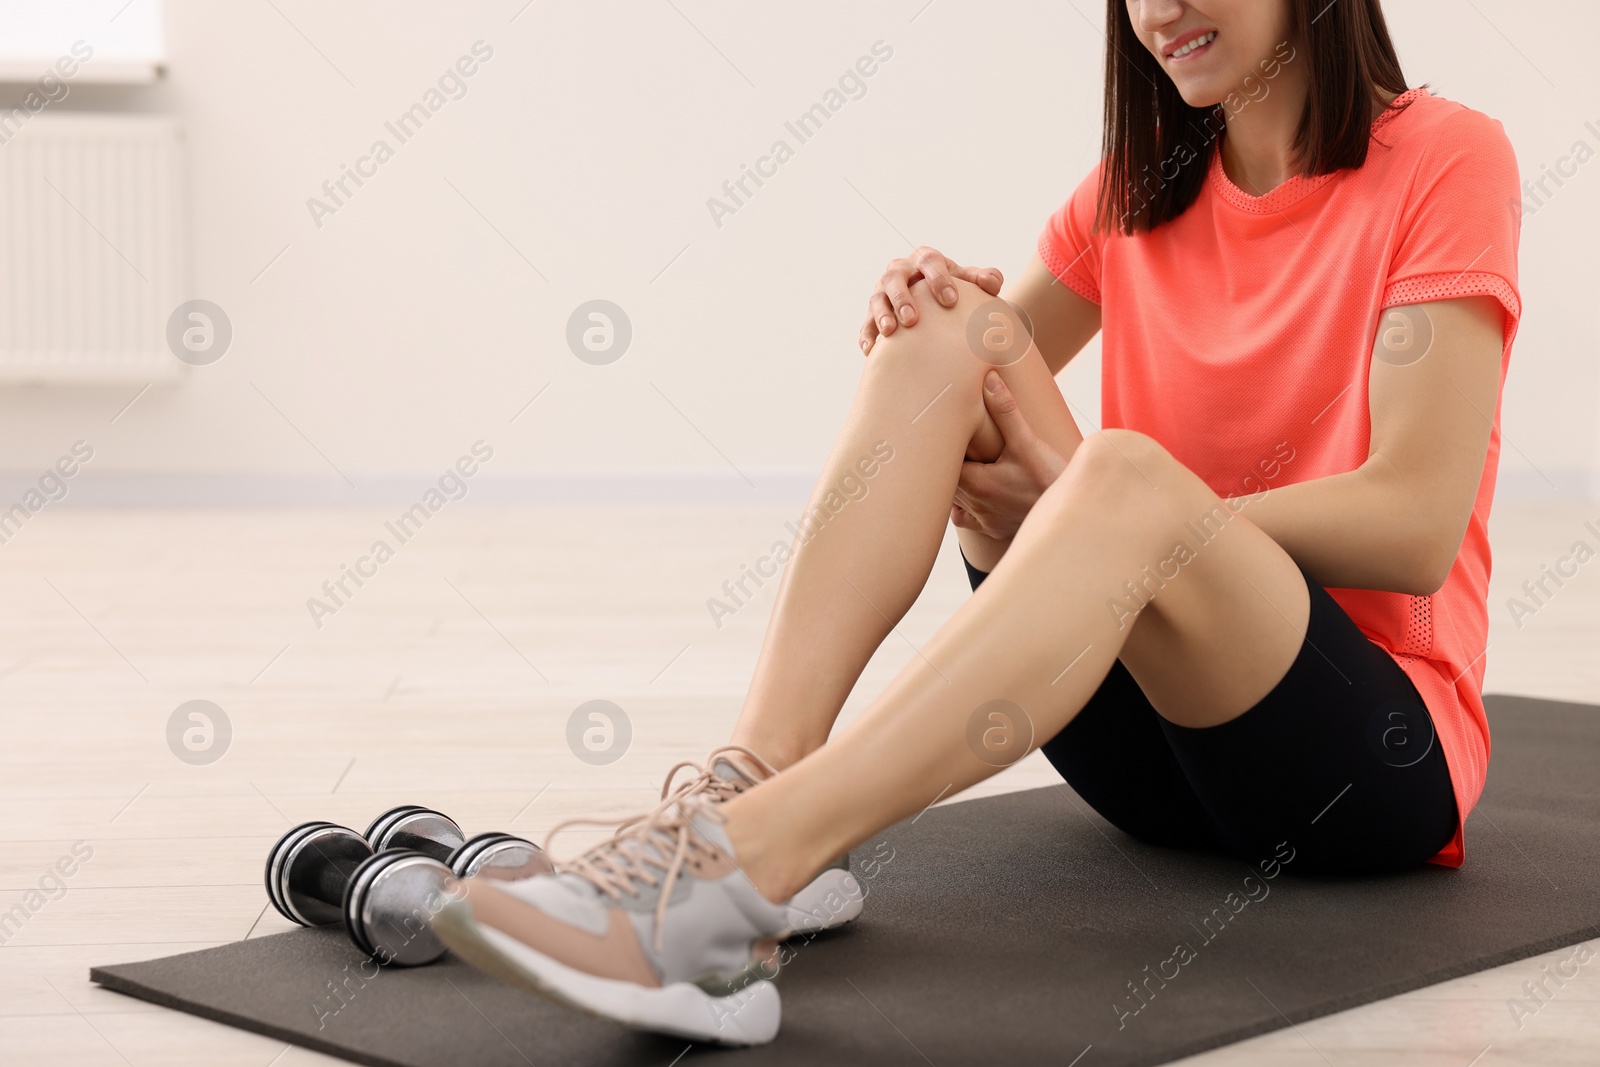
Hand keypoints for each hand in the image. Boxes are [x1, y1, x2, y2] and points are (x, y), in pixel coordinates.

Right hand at [860, 247, 1001, 354]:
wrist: (936, 305)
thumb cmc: (954, 291)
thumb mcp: (969, 282)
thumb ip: (984, 278)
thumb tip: (992, 283)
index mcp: (924, 260)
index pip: (929, 261)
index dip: (938, 279)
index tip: (951, 300)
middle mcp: (899, 272)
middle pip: (894, 278)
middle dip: (902, 297)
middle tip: (913, 319)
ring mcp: (883, 293)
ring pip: (876, 300)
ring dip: (882, 314)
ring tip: (890, 332)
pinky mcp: (872, 315)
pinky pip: (865, 325)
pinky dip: (867, 336)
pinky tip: (871, 351)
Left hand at [951, 372, 1066, 540]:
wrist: (1072, 512)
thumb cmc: (1049, 480)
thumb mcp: (1027, 442)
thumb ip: (1005, 411)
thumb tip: (989, 380)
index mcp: (976, 484)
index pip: (941, 465)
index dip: (940, 449)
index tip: (941, 433)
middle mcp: (975, 505)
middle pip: (945, 483)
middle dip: (943, 464)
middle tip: (946, 444)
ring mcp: (984, 519)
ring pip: (954, 501)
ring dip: (952, 484)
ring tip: (957, 464)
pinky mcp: (995, 528)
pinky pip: (967, 520)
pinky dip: (964, 508)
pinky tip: (971, 494)